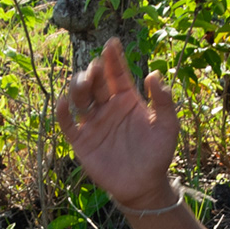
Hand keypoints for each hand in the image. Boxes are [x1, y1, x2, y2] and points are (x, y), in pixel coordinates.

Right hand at [54, 37, 179, 209]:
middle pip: (96, 82)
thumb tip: (154, 73)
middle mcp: (108, 107)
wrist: (144, 185)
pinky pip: (67, 122)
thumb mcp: (167, 126)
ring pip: (80, 97)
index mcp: (127, 100)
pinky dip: (62, 112)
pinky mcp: (81, 140)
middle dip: (93, 71)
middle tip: (96, 67)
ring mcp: (93, 122)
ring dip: (79, 86)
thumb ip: (163, 101)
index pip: (117, 74)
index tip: (111, 43)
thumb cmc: (158, 154)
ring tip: (85, 83)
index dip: (113, 58)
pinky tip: (64, 102)